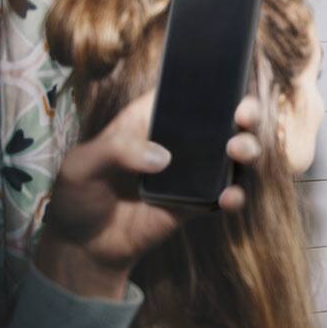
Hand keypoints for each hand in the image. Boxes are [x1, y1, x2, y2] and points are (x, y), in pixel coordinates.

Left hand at [35, 91, 261, 300]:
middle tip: (244, 117)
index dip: (212, 82)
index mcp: (150, 119)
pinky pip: (226, 194)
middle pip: (224, 118)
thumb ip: (116, 152)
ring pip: (234, 153)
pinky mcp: (199, 202)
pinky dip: (235, 195)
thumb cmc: (79, 194)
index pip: (186, 91)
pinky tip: (228, 198)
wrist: (84, 246)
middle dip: (246, 112)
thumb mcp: (82, 165)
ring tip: (239, 152)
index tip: (228, 81)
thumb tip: (162, 157)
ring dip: (248, 148)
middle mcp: (179, 141)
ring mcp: (193, 172)